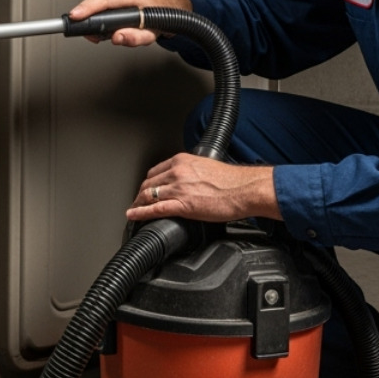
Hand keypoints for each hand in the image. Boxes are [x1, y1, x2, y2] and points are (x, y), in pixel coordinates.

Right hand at [68, 0, 191, 46]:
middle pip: (93, 1)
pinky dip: (95, 12)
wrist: (166, 5)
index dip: (87, 9)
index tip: (76, 16)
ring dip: (92, 17)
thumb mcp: (151, 33)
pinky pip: (96, 0)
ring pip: (93, 1)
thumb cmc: (158, 15)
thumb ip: (135, 38)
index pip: (102, 0)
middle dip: (87, 19)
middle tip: (92, 36)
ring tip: (100, 33)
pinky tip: (102, 24)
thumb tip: (117, 37)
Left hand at [127, 153, 282, 223]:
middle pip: (148, 184)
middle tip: (137, 203)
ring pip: (147, 195)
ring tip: (133, 212)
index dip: (147, 183)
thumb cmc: (232, 181)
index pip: (155, 172)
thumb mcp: (206, 167)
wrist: (245, 189)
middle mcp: (177, 172)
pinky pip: (155, 208)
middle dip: (140, 195)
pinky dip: (141, 213)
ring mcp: (178, 188)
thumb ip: (191, 173)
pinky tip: (133, 216)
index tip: (145, 190)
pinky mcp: (183, 205)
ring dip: (137, 204)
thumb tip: (186, 182)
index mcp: (182, 161)